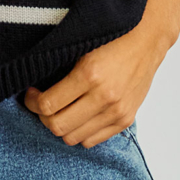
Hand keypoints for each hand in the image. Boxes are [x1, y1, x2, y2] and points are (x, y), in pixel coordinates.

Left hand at [23, 14, 174, 146]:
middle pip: (57, 126)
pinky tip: (77, 116)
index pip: (47, 105)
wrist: (147, 39)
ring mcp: (116, 111)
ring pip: (72, 138)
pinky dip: (79, 132)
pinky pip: (91, 141)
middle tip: (42, 103)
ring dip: (61, 126)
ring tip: (60, 110)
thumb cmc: (112, 38)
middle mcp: (104, 97)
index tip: (31, 94)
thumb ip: (60, 69)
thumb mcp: (82, 47)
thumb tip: (34, 89)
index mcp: (89, 75)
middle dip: (43, 116)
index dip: (32, 102)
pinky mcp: (125, 120)